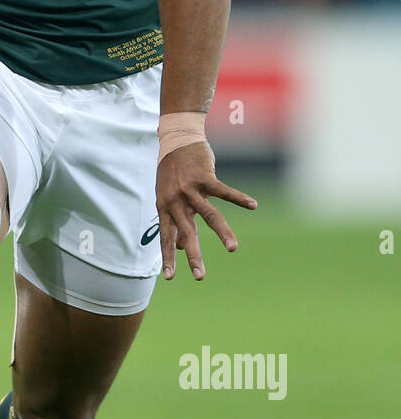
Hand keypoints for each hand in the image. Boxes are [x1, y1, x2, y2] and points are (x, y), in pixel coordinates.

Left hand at [156, 140, 256, 280]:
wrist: (176, 140)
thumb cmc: (172, 173)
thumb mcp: (167, 198)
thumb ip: (174, 222)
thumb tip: (177, 247)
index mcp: (165, 208)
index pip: (166, 237)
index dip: (168, 257)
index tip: (169, 278)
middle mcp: (176, 201)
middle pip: (187, 232)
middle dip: (193, 256)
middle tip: (200, 277)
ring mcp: (190, 189)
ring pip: (209, 215)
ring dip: (222, 233)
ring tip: (233, 249)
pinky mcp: (205, 177)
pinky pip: (223, 191)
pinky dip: (239, 198)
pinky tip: (253, 205)